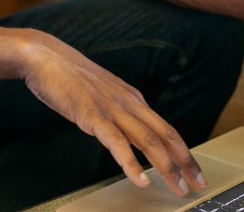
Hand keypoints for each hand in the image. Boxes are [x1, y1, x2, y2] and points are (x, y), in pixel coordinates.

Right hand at [18, 30, 207, 195]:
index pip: (166, 128)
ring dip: (166, 167)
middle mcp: (128, 102)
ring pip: (148, 140)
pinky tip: (140, 179)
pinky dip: (131, 163)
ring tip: (177, 187)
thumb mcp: (101, 94)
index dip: (183, 150)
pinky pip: (117, 143)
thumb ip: (116, 111)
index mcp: (132, 98)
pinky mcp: (93, 115)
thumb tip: (124, 131)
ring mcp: (112, 108)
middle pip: (166, 135)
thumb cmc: (68, 76)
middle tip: (198, 183)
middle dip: (185, 161)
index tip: (194, 169)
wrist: (45, 56)